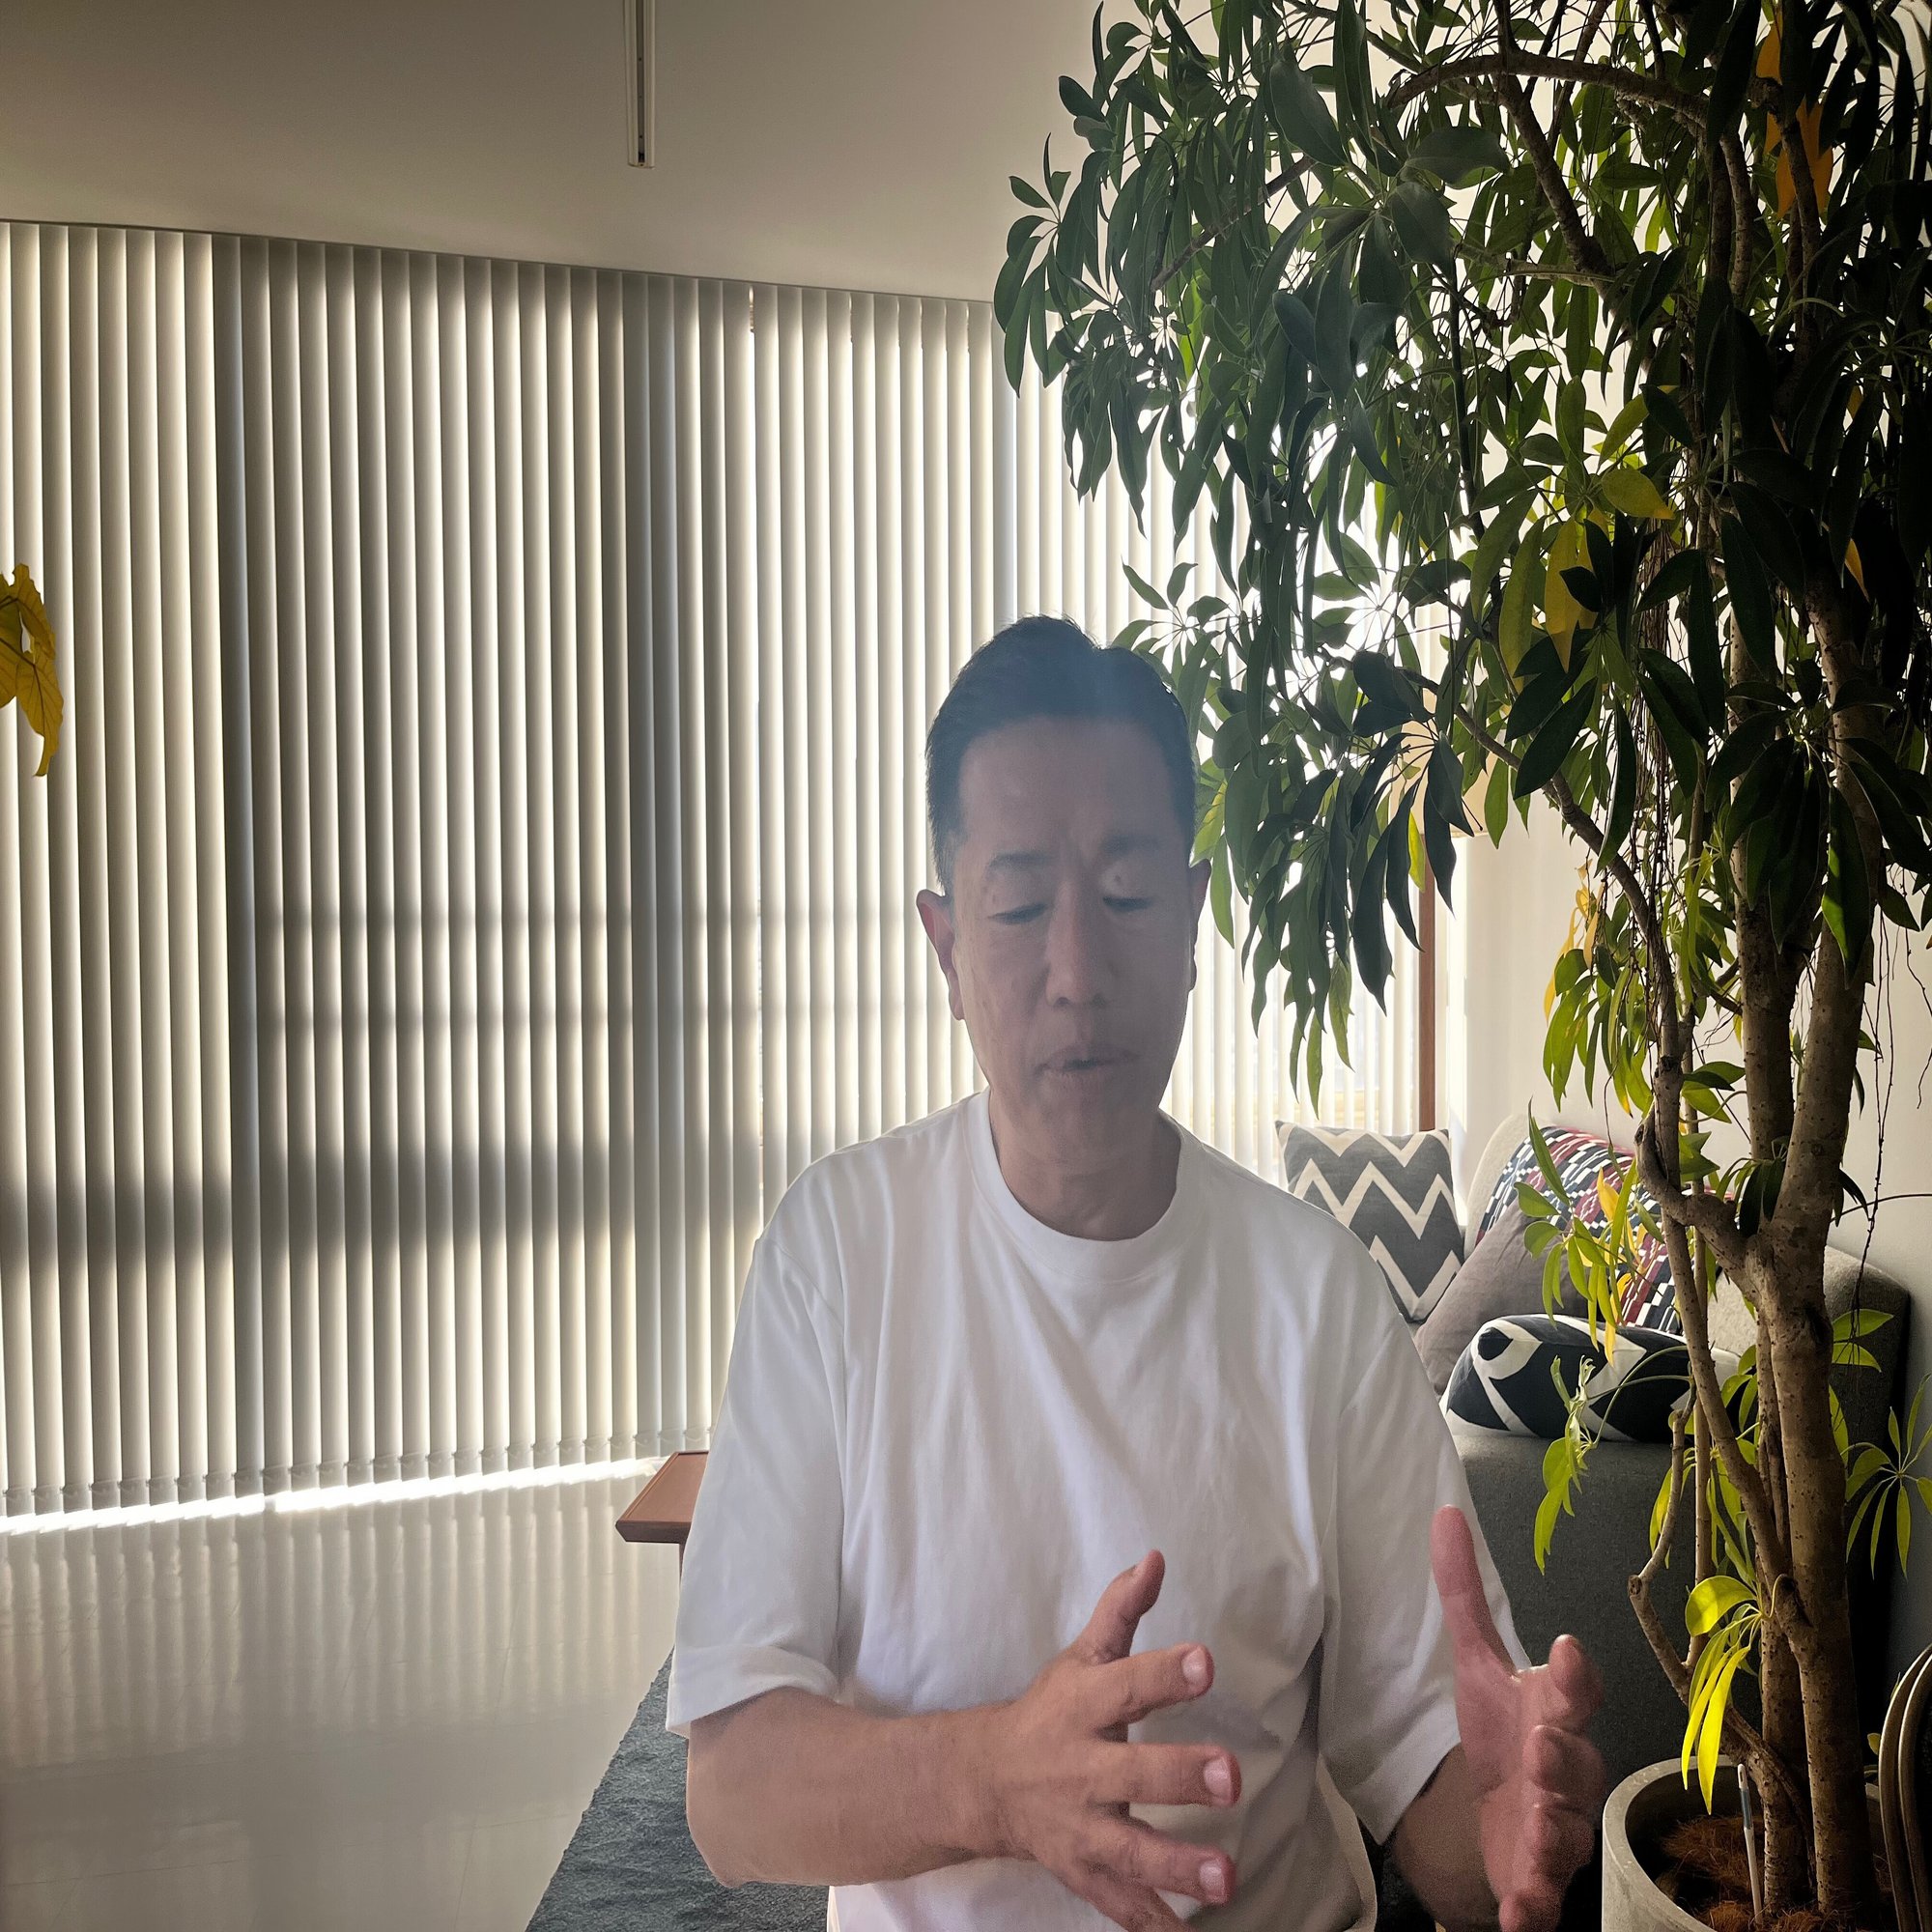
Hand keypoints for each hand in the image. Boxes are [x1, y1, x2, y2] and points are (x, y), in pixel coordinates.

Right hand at [978, 1550, 1240, 1929]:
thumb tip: (1156, 1557)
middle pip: (1133, 1773)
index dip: (1166, 1673)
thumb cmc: (1051, 1711)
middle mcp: (1080, 1769)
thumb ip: (1121, 1612)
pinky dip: (1152, 1926)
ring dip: (1177, 1867)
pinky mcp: (1085, 1873)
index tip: (1206, 1662)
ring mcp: (1080, 1828)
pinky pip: (1120, 1906)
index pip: (1127, 1684)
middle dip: (1180, 1777)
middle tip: (1233, 1777)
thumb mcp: (1081, 1657)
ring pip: (1128, 1850)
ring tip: (1226, 1877)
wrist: (983, 1783)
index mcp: (1083, 1707)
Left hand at [1432, 1506, 1607, 1931]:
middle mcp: (1566, 1769)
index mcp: (1553, 1711)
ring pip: (1566, 1829)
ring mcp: (1558, 1828)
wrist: (1503, 1823)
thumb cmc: (1503, 1731)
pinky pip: (1544, 1895)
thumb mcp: (1476, 1662)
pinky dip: (1532, 1905)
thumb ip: (1463, 1594)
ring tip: (1535, 1823)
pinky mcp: (1539, 1880)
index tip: (1564, 1650)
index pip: (1574, 1688)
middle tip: (1543, 1747)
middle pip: (1575, 1761)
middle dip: (1561, 1755)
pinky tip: (1519, 1913)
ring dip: (1553, 1828)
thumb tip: (1445, 1512)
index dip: (1572, 1673)